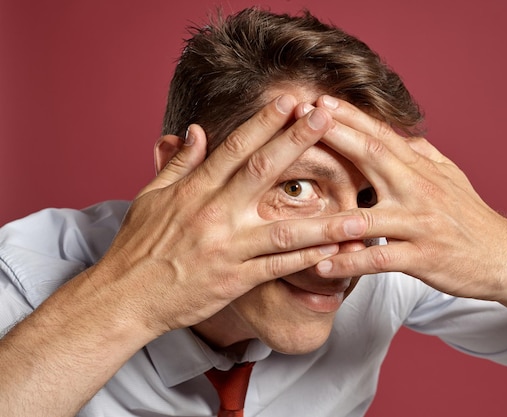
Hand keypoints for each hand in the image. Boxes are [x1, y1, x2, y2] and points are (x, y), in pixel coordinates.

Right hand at [95, 95, 365, 334]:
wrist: (126, 297)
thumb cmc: (137, 246)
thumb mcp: (151, 197)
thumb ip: (178, 163)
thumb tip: (195, 131)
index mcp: (195, 189)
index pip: (235, 147)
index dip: (265, 121)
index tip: (292, 100)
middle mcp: (214, 213)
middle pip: (263, 170)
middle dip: (298, 140)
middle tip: (328, 116)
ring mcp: (228, 248)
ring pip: (284, 229)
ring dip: (324, 220)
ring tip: (361, 212)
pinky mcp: (236, 280)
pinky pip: (278, 268)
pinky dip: (308, 260)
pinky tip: (335, 252)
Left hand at [313, 95, 506, 300]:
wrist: (505, 257)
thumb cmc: (471, 216)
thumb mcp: (451, 176)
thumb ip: (424, 154)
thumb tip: (402, 133)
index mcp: (422, 169)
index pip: (383, 136)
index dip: (351, 117)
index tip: (319, 101)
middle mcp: (420, 191)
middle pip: (373, 158)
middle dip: (335, 137)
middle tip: (300, 121)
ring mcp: (420, 225)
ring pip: (368, 217)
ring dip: (330, 212)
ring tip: (293, 208)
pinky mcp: (423, 259)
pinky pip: (380, 261)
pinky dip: (350, 263)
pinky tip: (323, 265)